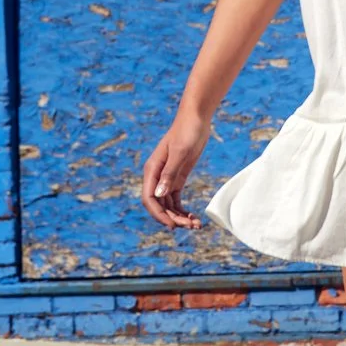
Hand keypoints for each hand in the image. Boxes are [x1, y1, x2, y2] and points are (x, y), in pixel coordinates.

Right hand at [140, 112, 211, 228]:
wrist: (196, 119)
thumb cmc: (187, 131)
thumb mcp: (180, 152)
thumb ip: (169, 174)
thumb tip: (159, 195)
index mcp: (152, 170)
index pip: (149, 198)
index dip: (158, 214)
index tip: (172, 225)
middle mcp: (156, 176)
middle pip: (158, 205)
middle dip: (172, 218)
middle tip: (190, 226)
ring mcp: (166, 178)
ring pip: (167, 205)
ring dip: (178, 217)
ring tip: (195, 225)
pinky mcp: (177, 178)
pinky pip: (175, 200)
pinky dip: (182, 210)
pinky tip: (192, 217)